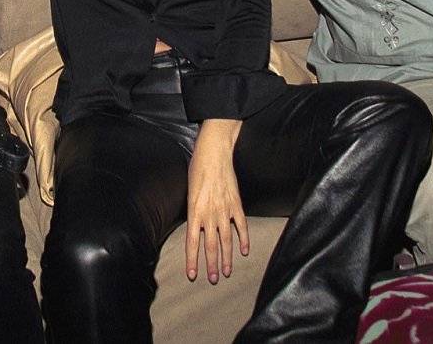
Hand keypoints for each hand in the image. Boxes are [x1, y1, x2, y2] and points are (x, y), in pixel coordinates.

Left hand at [185, 119, 247, 283]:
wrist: (214, 153)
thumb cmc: (197, 168)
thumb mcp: (188, 191)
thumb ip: (192, 211)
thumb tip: (194, 226)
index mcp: (194, 211)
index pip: (191, 242)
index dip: (192, 260)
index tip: (192, 275)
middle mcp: (209, 214)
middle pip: (210, 246)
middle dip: (210, 265)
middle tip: (212, 280)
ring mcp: (225, 210)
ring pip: (226, 240)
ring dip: (226, 258)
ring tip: (226, 272)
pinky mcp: (236, 204)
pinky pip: (241, 226)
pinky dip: (243, 240)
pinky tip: (244, 251)